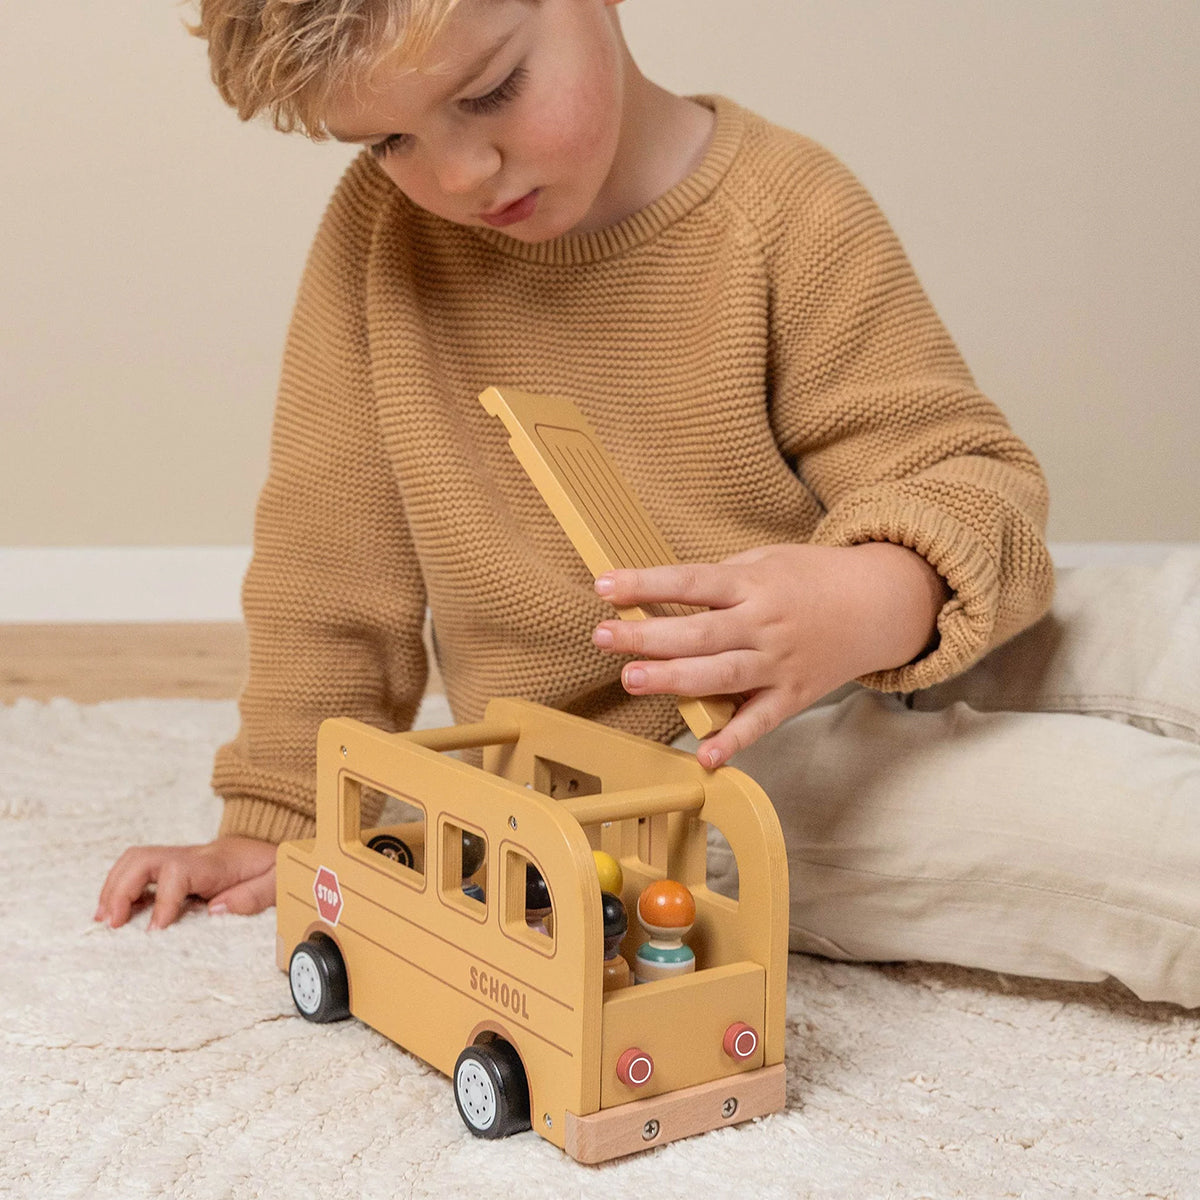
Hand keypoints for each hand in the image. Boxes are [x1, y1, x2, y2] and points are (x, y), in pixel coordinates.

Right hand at [95, 836, 277, 929]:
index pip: (178, 871)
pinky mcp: (177, 868)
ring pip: (136, 860)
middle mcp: (194, 856)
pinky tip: (114, 914)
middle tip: (112, 924)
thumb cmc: (277, 868)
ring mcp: (183, 859)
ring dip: (114, 888)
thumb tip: (216, 911)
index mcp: (217, 863)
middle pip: (144, 858)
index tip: (155, 930)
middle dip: (121, 889)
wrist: (278, 850)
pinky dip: (121, 889)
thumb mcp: (279, 880)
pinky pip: (141, 871)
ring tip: (104, 921)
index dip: (163, 901)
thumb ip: (254, 895)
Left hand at [593, 542, 947, 767]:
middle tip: (603, 636)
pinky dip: (735, 741)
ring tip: (632, 679)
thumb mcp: (765, 560)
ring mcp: (779, 663)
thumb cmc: (811, 579)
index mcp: (754, 583)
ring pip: (723, 674)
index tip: (605, 585)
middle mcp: (764, 623)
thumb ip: (718, 581)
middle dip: (648, 636)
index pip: (692, 581)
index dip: (646, 583)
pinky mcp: (792, 696)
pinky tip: (707, 756)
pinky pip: (761, 722)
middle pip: (700, 631)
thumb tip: (660, 595)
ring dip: (676, 679)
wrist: (879, 604)